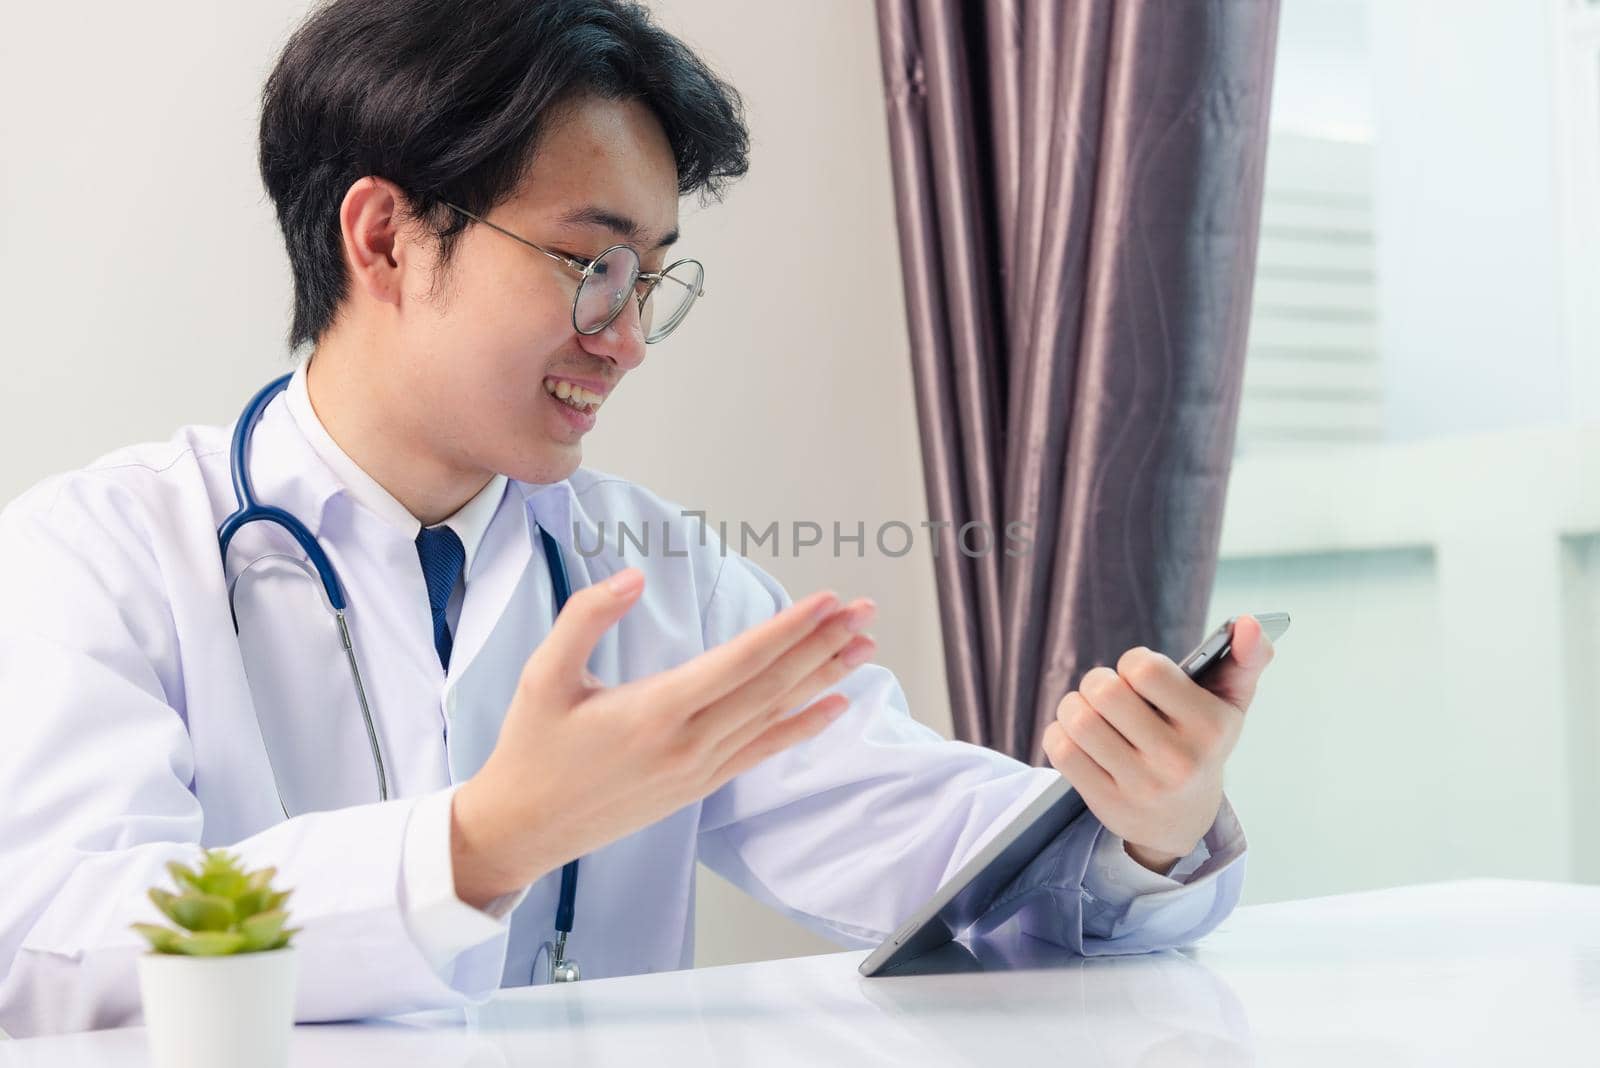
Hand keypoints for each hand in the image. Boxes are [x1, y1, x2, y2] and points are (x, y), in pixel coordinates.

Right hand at [451, 569, 876, 906]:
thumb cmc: (531, 749)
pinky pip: (762, 751)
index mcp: (655, 711)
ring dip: (823, 678)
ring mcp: (699, 769)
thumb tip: (632, 577)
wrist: (524, 828)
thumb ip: (585, 617)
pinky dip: (802, 727)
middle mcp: (688, 743)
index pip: (740, 661)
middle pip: (772, 686)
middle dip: (823, 644)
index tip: (827, 601)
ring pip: (775, 716)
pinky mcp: (699, 786)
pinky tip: (834, 705)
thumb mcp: (541, 674)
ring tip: (863, 646)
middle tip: (865, 612)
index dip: (788, 629)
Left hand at [1041, 615, 1275, 873]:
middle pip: (1105, 691)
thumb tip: (1249, 623)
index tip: (1140, 674)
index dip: (1133, 662)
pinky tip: (1078, 737)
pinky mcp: (1107, 802)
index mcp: (1211, 727)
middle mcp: (1178, 760)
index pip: (1145, 669)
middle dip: (1098, 681)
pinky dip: (1058, 733)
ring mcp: (1141, 785)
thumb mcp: (1230, 705)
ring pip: (1078, 719)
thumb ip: (1246, 659)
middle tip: (1107, 691)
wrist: (1182, 820)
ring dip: (1072, 706)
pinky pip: (1062, 750)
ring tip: (1089, 711)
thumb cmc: (1201, 744)